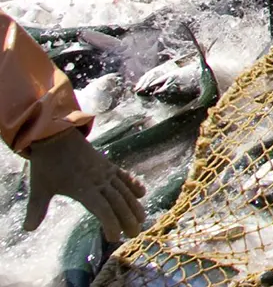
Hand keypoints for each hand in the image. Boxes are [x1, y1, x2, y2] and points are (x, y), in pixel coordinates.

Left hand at [24, 128, 145, 242]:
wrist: (56, 136)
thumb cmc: (47, 164)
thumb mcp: (39, 188)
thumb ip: (36, 209)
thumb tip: (28, 229)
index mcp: (83, 188)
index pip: (102, 209)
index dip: (111, 223)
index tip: (115, 237)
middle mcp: (98, 180)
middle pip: (117, 201)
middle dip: (128, 218)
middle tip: (135, 233)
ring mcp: (105, 172)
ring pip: (124, 190)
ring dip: (134, 205)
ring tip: (143, 218)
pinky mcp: (107, 165)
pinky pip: (124, 176)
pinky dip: (133, 184)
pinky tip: (142, 193)